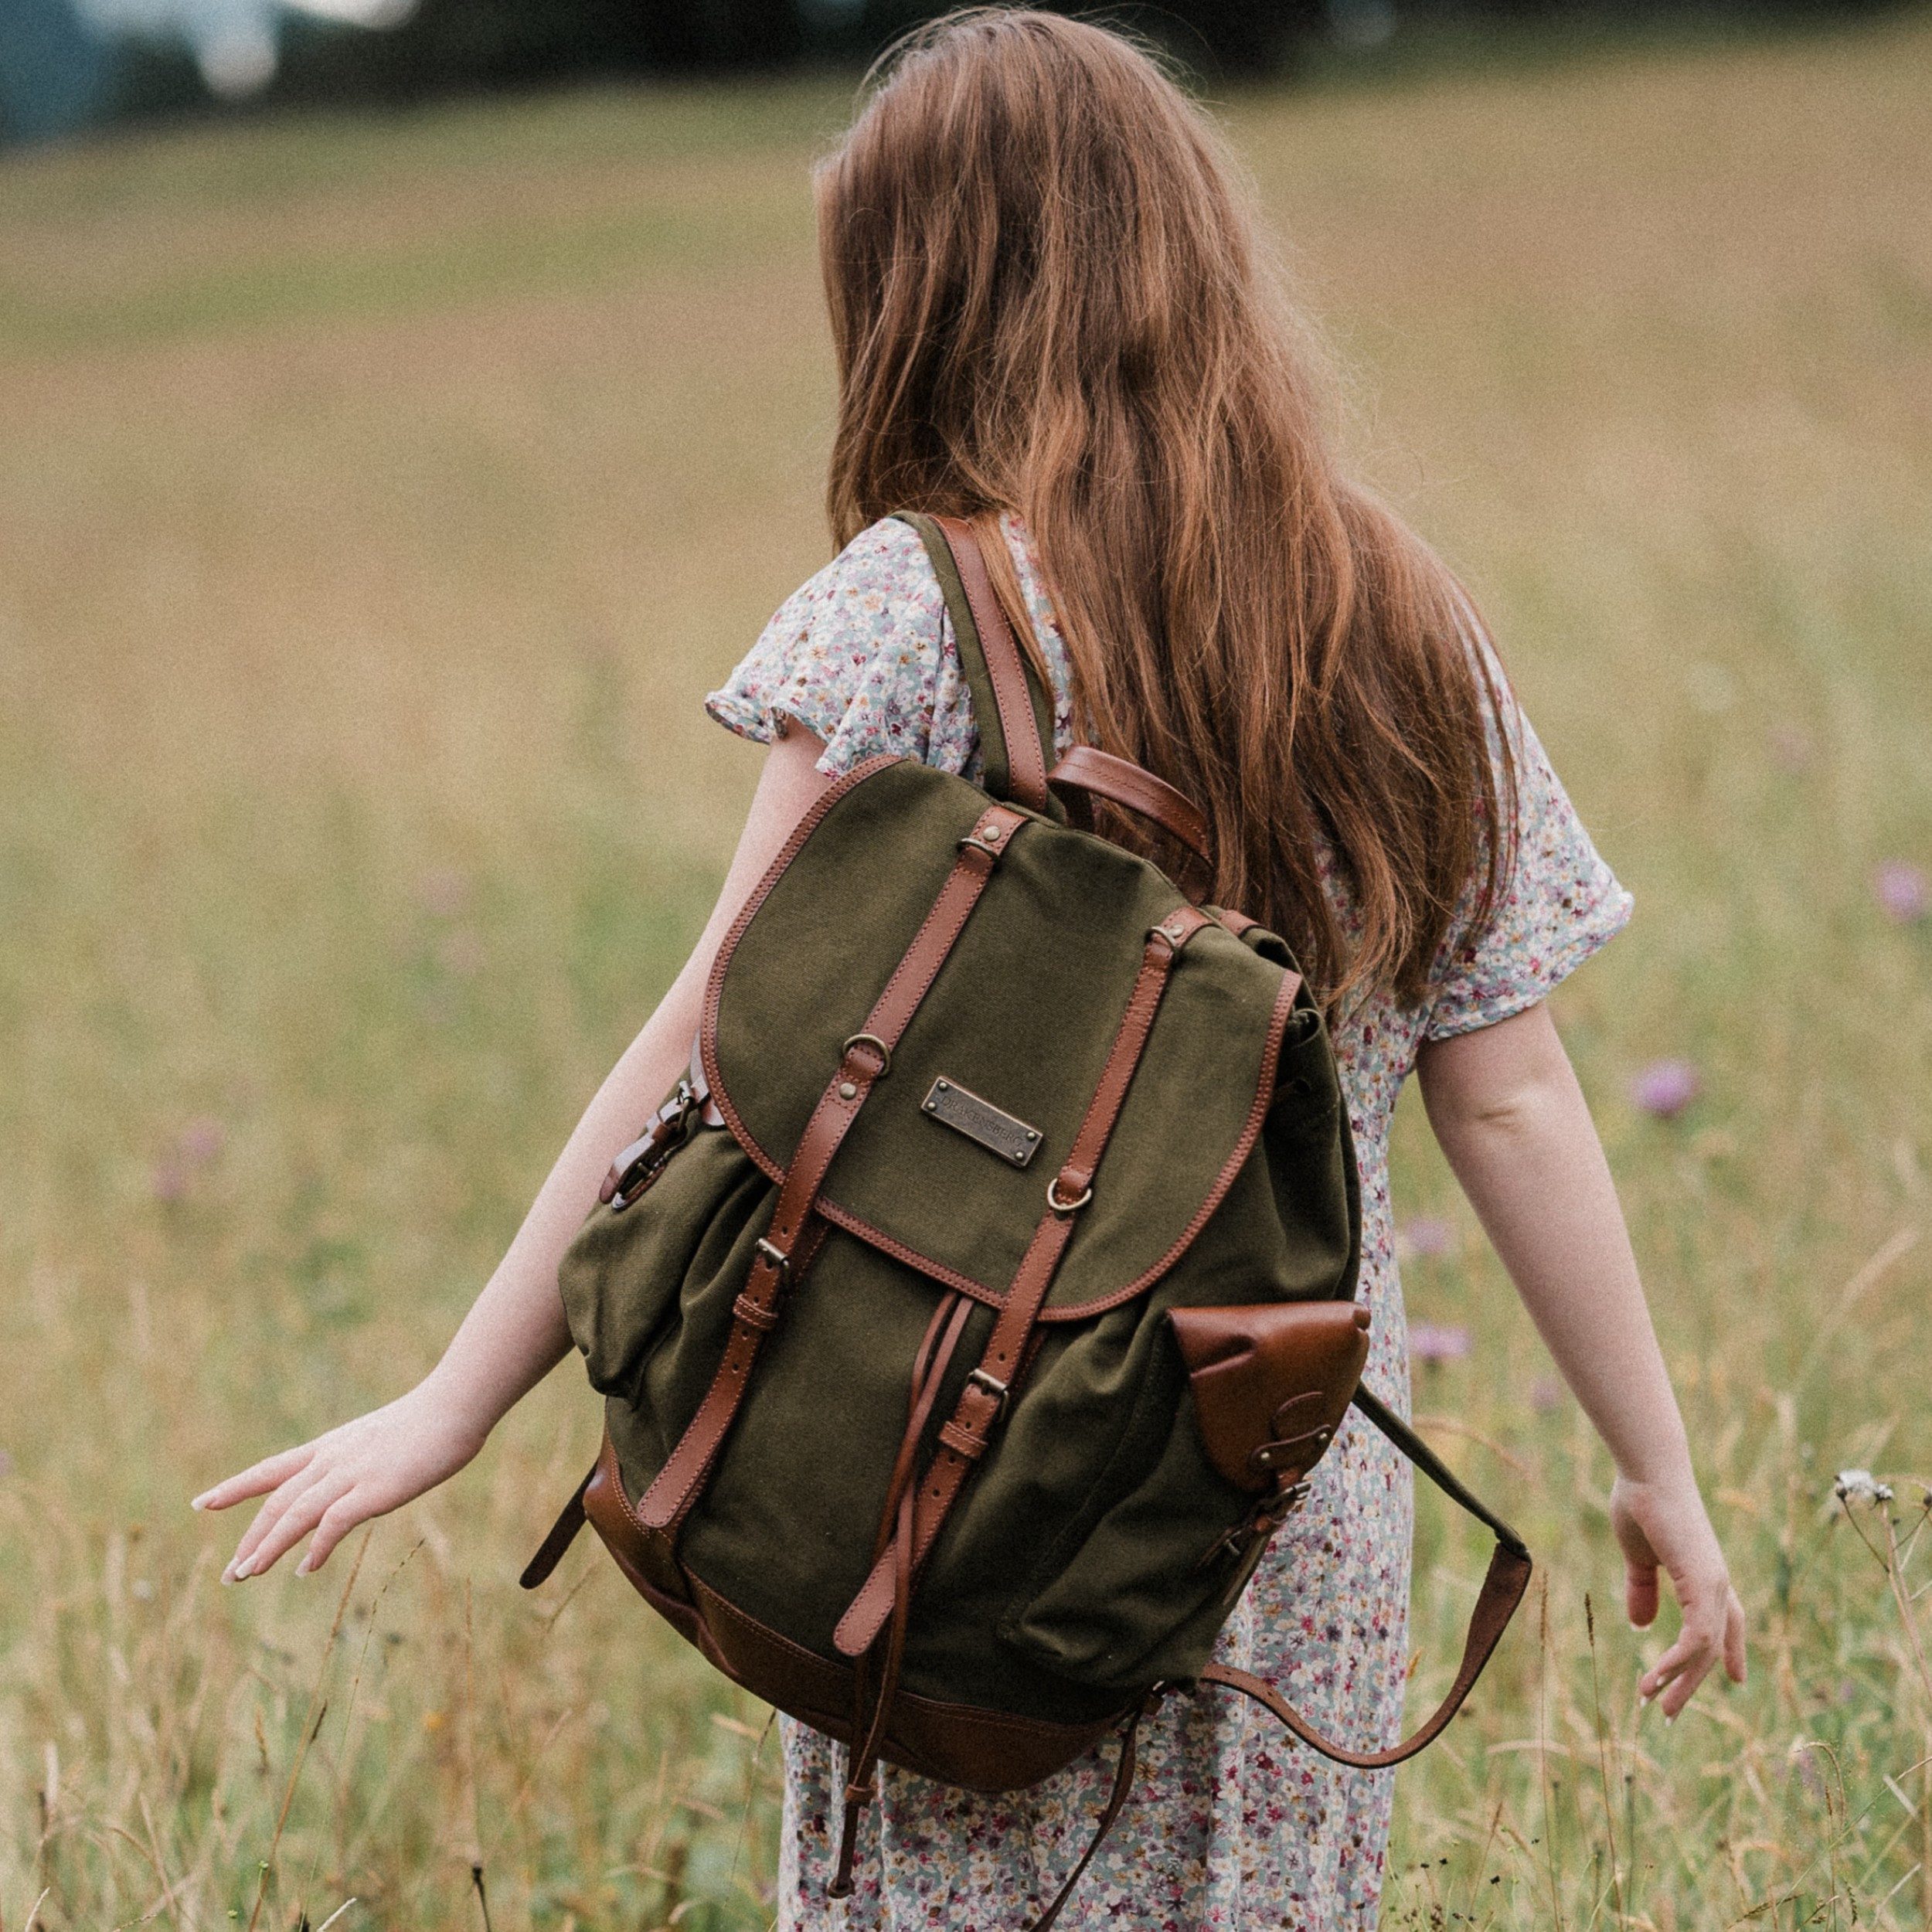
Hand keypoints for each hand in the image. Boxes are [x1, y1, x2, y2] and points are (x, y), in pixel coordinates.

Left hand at [192, 1376, 488, 1579]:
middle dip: (251, 1537)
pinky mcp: (373, 1489)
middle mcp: (331, 1459)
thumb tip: (361, 1480)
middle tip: (231, 1573)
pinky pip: (332, 1523)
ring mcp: (350, 1473)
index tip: (204, 1503)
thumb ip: (364, 1459)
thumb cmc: (430, 1419)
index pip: (271, 1468)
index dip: (236, 1487)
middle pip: (277, 1500)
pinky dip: (315, 1548)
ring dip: (268, 1546)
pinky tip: (304, 1568)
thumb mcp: (383, 1439)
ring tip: (247, 1574)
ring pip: (294, 1513)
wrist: (455, 1404)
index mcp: (331, 1445)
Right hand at [1610, 1468, 1746, 1717]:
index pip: (1729, 1621)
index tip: (1736, 1679)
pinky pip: (1696, 1639)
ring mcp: (1715, 1585)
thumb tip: (1639, 1625)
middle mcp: (1718, 1584)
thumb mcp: (1638, 1555)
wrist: (1648, 1472)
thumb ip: (1642, 1588)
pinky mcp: (1704, 1585)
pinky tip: (1655, 1676)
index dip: (1731, 1650)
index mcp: (1705, 1574)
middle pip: (1714, 1645)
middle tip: (1668, 1712)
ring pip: (1705, 1649)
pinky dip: (1675, 1662)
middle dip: (1691, 1681)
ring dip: (1679, 1680)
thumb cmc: (1642, 1501)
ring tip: (1653, 1702)